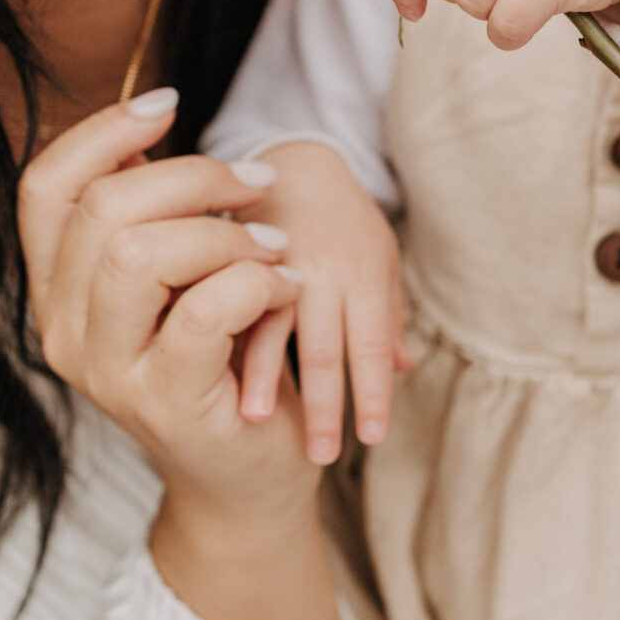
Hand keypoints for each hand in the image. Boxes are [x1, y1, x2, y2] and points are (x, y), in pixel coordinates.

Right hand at [17, 89, 307, 519]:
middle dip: (193, 178)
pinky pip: (205, 309)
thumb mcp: (175, 282)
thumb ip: (149, 220)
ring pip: (138, 254)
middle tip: (257, 185)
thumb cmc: (219, 368)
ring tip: (273, 246)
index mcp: (54, 292)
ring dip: (224, 234)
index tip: (171, 106)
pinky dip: (257, 282)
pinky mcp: (166, 402)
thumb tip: (146, 130)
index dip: (102, 132)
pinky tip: (286, 287)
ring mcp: (109, 372)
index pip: (43, 187)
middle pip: (100, 211)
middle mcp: (63, 333)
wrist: (247, 481)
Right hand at [236, 139, 408, 465]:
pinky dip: (229, 338)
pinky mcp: (240, 256)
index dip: (371, 394)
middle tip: (319, 456)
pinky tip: (217, 373)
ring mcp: (278, 264)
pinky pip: (234, 302)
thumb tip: (402, 369)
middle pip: (325, 347)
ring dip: (267, 379)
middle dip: (323, 405)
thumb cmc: (348, 221)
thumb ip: (388, 316)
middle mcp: (323, 273)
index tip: (371, 439)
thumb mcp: (381, 260)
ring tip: (260, 424)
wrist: (301, 162)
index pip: (368, 346)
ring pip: (273, 328)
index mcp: (364, 276)